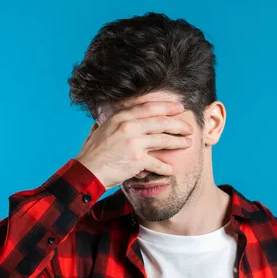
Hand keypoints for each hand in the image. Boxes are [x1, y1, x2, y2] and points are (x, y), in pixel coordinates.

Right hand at [75, 101, 193, 189]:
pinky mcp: (137, 159)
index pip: (149, 107)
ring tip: (188, 143)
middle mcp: (129, 126)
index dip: (167, 106)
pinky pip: (157, 163)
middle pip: (161, 121)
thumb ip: (109, 124)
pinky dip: (165, 168)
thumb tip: (103, 121)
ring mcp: (134, 142)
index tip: (179, 107)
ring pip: (164, 140)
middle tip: (189, 127)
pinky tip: (171, 170)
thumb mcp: (100, 130)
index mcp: (121, 117)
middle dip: (178, 124)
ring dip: (178, 142)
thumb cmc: (92, 153)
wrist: (87, 171)